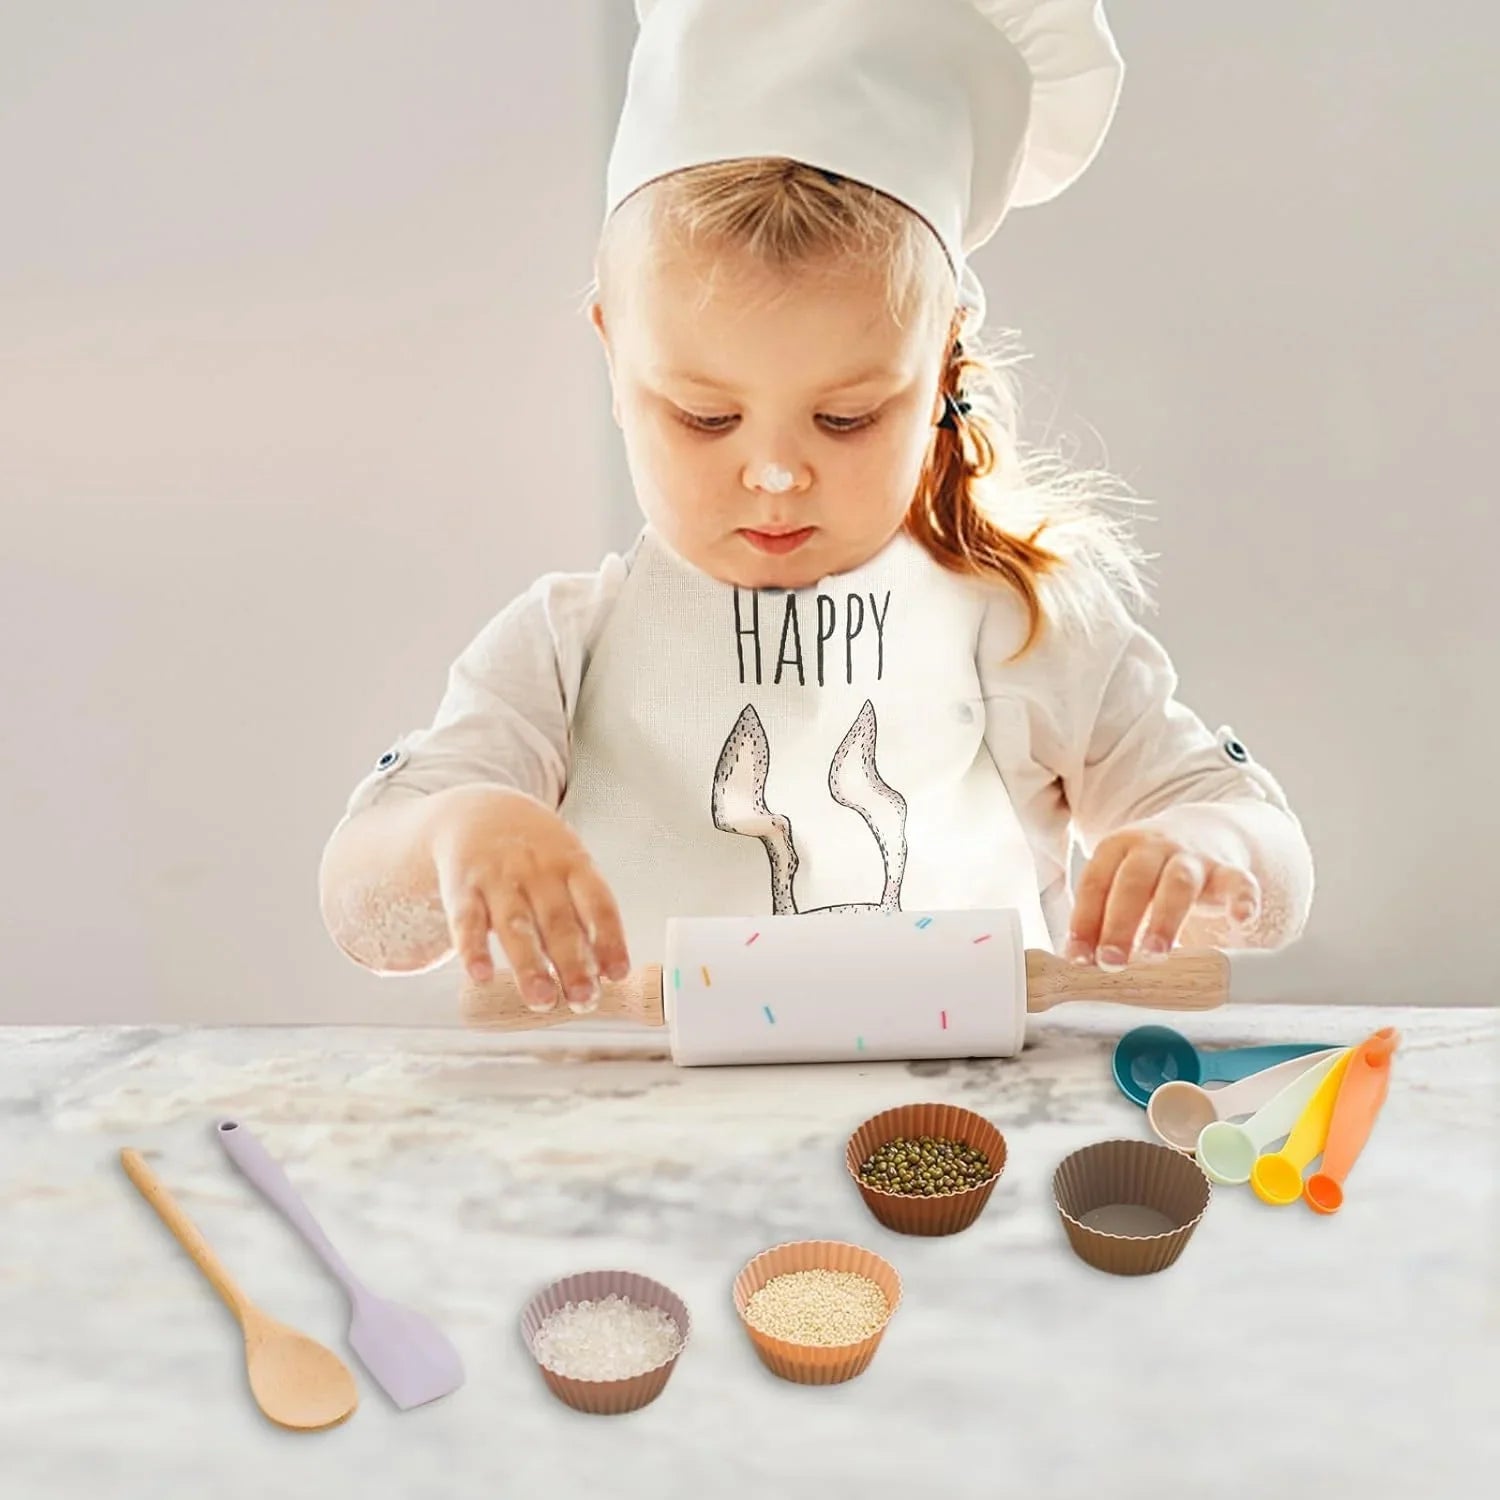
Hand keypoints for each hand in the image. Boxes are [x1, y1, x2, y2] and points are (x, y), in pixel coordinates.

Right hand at [423, 785, 629, 1010]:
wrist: (476, 810)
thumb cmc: (535, 853)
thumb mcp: (567, 865)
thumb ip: (584, 913)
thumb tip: (605, 971)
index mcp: (573, 864)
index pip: (598, 902)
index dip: (610, 938)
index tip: (618, 974)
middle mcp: (537, 870)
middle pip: (559, 921)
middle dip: (573, 963)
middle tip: (584, 1001)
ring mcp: (498, 878)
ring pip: (515, 925)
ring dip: (530, 965)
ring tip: (542, 1000)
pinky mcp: (462, 888)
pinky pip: (466, 921)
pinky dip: (473, 948)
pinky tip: (481, 975)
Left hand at [1065, 823, 1259, 970]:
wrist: (1203, 829)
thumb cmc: (1150, 871)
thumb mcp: (1119, 880)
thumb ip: (1101, 915)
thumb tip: (1078, 962)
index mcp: (1118, 848)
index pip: (1095, 883)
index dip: (1084, 921)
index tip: (1077, 958)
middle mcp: (1154, 847)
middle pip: (1133, 882)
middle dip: (1119, 923)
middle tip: (1111, 961)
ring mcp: (1193, 857)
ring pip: (1178, 883)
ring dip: (1165, 919)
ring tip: (1155, 953)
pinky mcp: (1229, 869)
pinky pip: (1240, 881)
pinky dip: (1243, 898)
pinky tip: (1241, 919)